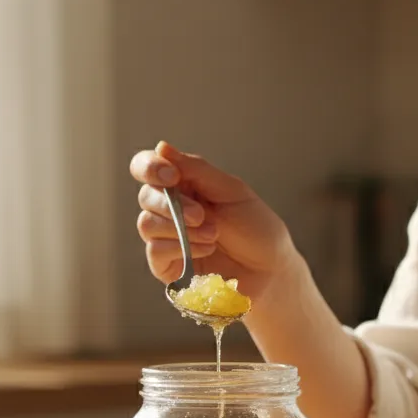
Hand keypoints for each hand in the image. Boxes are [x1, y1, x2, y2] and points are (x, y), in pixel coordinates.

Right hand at [131, 141, 296, 302]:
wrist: (271, 270)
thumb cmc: (256, 228)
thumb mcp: (231, 192)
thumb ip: (196, 170)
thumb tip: (161, 147)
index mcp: (184, 184)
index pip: (147, 167)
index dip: (149, 167)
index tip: (171, 176)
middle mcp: (170, 209)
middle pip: (146, 196)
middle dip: (172, 205)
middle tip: (202, 215)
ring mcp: (166, 238)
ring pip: (147, 224)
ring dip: (181, 229)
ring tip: (213, 235)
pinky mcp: (167, 266)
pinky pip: (155, 252)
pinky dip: (181, 248)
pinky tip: (206, 250)